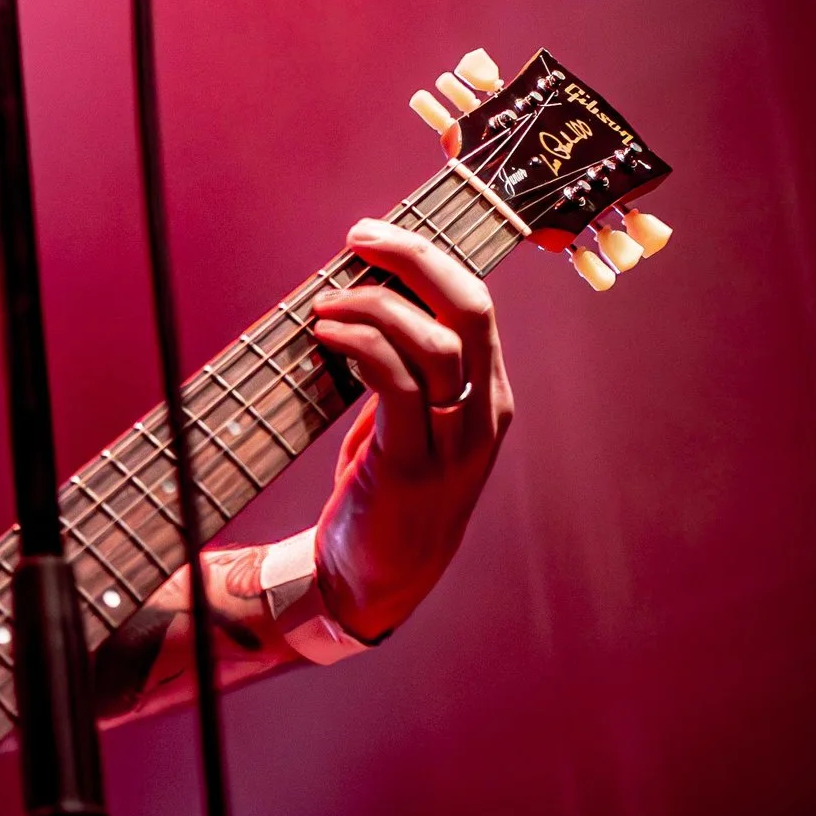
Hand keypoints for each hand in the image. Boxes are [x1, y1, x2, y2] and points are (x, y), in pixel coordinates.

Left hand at [306, 219, 513, 641]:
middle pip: (470, 309)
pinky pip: (396, 386)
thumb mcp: (408, 422)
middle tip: (358, 237)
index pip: (476, 304)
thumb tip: (358, 294)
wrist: (375, 581)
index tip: (375, 235)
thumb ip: (403, 368)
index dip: (428, 258)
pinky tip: (327, 336)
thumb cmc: (384, 492)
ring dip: (374, 305)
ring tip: (326, 302)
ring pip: (435, 343)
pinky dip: (360, 347)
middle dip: (414, 258)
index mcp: (489, 397)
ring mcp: (454, 445)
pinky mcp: (413, 469)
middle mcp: (483, 415)